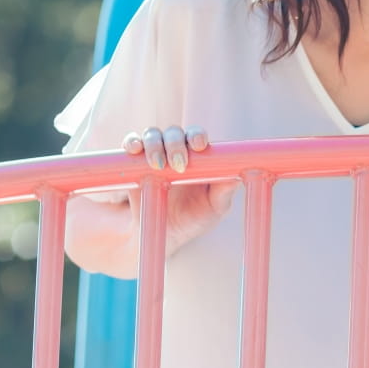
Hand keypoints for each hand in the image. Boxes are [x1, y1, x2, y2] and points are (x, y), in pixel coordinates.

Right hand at [120, 126, 236, 245]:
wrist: (166, 234)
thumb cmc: (196, 218)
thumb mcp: (215, 208)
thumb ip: (224, 192)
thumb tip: (237, 177)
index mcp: (199, 158)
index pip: (197, 137)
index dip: (197, 136)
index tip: (199, 146)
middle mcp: (176, 150)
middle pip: (175, 133)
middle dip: (176, 144)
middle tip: (179, 164)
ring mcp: (155, 154)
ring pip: (152, 135)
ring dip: (154, 145)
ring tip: (158, 165)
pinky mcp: (134, 162)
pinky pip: (131, 145)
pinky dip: (132, 143)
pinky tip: (135, 150)